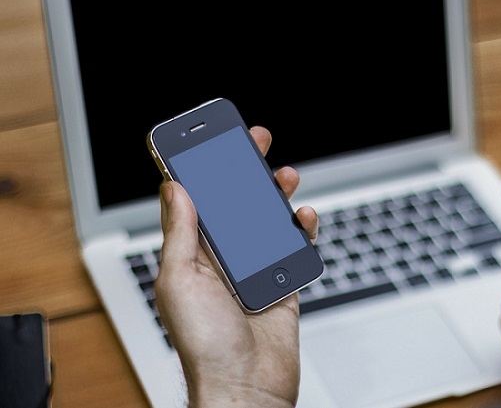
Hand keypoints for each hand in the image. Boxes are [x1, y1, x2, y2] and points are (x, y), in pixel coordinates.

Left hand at [154, 126, 317, 407]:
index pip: (196, 202)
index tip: (209, 140)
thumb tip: (175, 188)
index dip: (201, 169)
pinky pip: (295, 247)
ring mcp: (254, 270)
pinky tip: (303, 217)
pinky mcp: (283, 283)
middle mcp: (222, 260)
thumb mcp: (180, 281)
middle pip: (234, 204)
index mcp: (191, 256)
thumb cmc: (205, 345)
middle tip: (254, 141)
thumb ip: (181, 233)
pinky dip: (302, 229)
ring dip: (275, 194)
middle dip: (243, 170)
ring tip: (284, 175)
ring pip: (267, 220)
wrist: (246, 387)